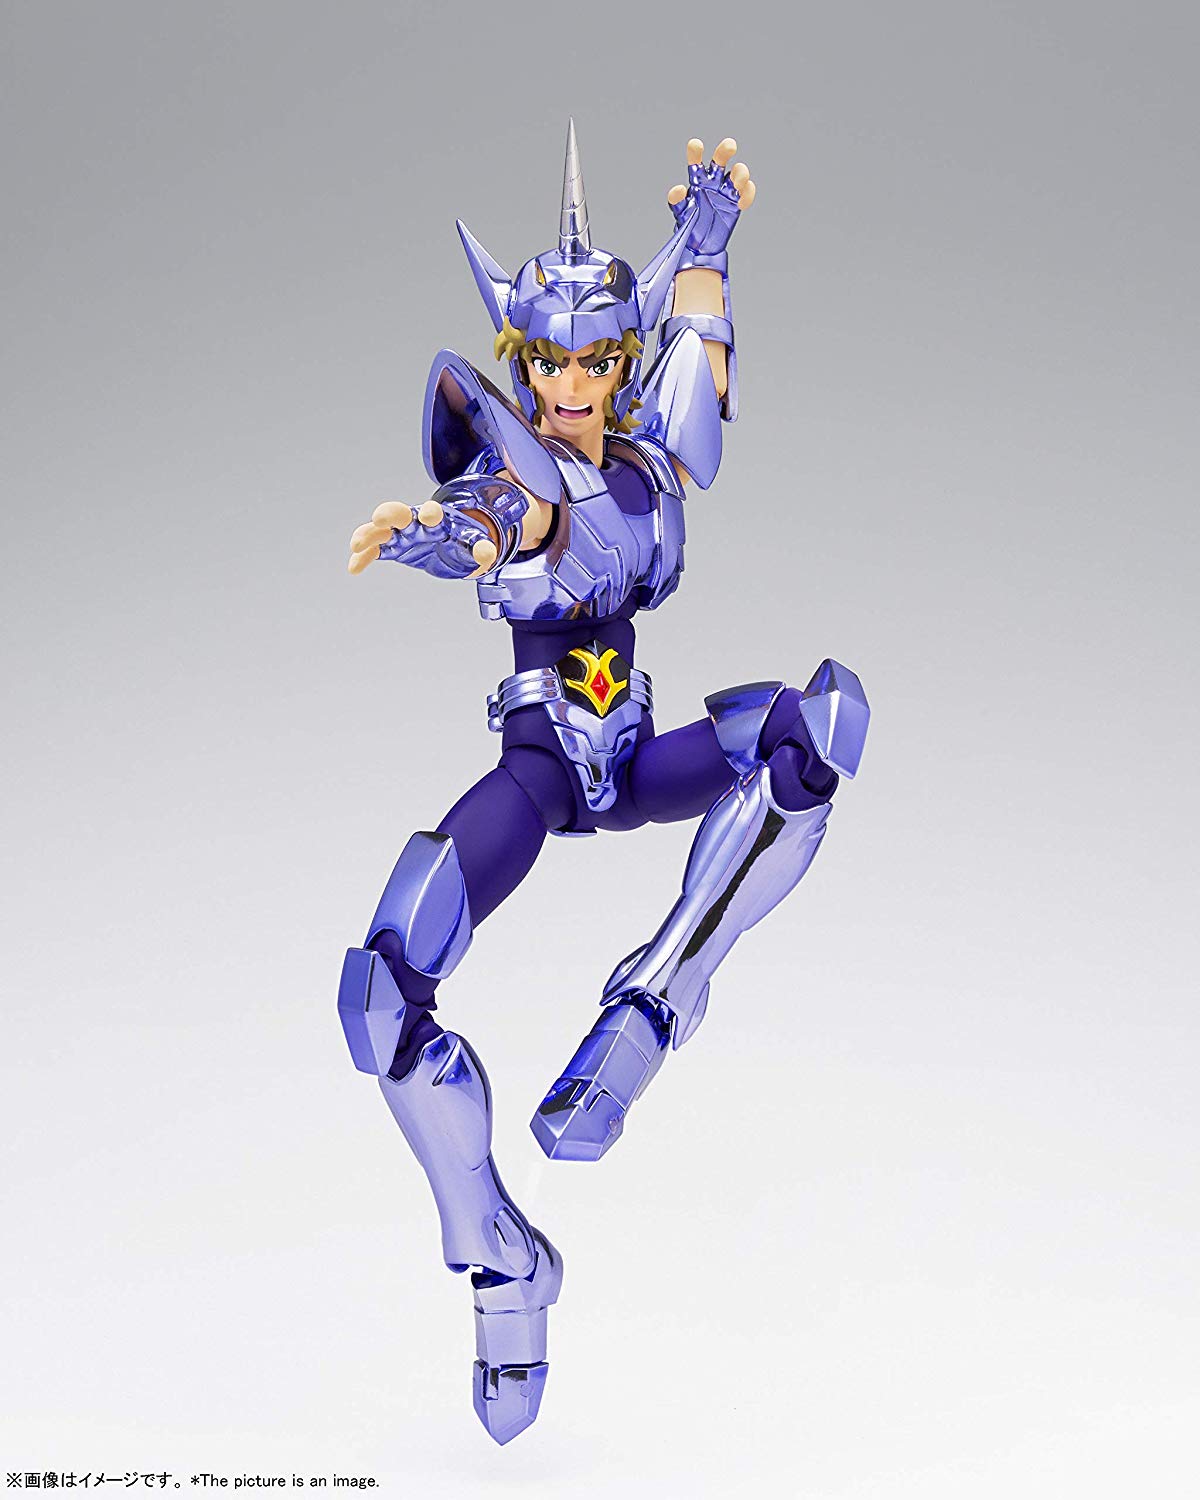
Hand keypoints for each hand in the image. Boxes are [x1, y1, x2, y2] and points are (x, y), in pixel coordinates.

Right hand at [347, 500, 497, 577]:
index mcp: (439, 520)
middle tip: (380, 518)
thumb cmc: (463, 540)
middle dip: (390, 513)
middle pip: (400, 513)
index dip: (431, 513)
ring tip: (357, 543)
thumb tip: (487, 552)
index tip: (429, 515)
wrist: (452, 544)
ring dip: (369, 534)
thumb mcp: (476, 545)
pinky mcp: (393, 548)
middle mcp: (416, 523)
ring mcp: (401, 534)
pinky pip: (374, 551)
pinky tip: (354, 567)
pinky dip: (363, 557)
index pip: (433, 513)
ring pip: (381, 530)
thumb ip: (482, 548)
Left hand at [666, 137, 754, 257]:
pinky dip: (748, 194)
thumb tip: (678, 190)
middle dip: (725, 151)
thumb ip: (677, 201)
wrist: (701, 246)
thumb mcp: (680, 213)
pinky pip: (746, 193)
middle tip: (729, 146)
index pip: (696, 163)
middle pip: (720, 160)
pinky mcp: (737, 202)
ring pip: (737, 174)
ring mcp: (726, 191)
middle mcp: (713, 182)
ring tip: (737, 181)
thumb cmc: (690, 226)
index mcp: (697, 181)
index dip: (695, 152)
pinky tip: (742, 202)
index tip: (695, 145)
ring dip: (740, 173)